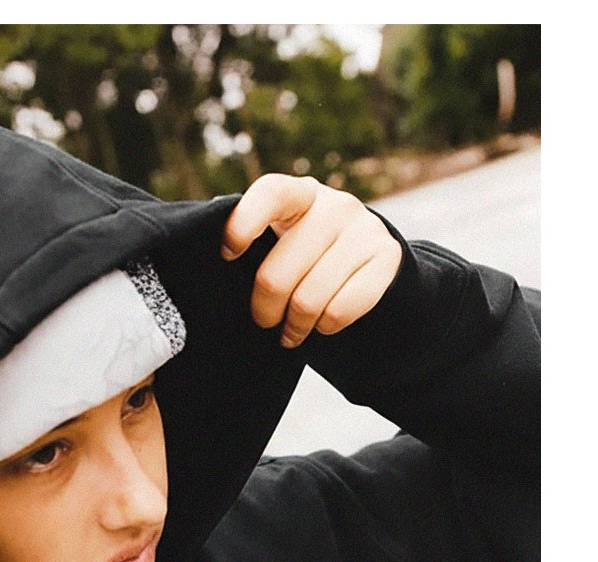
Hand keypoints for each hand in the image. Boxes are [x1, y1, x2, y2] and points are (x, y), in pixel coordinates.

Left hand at [220, 174, 402, 347]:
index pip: (271, 194)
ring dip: (295, 327)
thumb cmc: (305, 255)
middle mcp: (334, 206)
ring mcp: (364, 230)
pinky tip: (322, 324)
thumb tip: (211, 259)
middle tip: (266, 321)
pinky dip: (325, 327)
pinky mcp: (387, 258)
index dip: (243, 225)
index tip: (228, 255)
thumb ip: (253, 241)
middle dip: (265, 310)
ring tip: (291, 332)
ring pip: (308, 301)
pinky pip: (340, 311)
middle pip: (277, 275)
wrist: (368, 263)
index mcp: (299, 195)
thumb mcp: (281, 238)